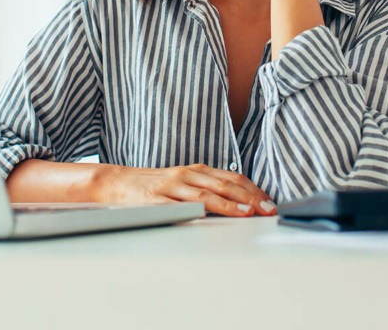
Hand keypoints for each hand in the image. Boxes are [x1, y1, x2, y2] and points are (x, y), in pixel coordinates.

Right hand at [97, 163, 276, 216]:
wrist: (116, 183)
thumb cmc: (154, 186)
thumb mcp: (184, 182)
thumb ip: (208, 189)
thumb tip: (241, 202)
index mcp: (196, 171)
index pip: (231, 178)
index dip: (253, 190)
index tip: (270, 203)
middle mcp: (186, 175)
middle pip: (223, 185)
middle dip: (249, 198)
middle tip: (268, 210)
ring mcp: (171, 187)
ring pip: (205, 195)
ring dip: (228, 204)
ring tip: (247, 213)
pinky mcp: (156, 201)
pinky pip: (177, 206)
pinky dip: (194, 211)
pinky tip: (207, 217)